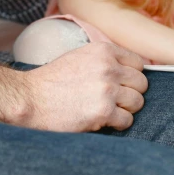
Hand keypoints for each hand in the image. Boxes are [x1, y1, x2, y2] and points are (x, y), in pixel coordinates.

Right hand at [15, 41, 147, 132]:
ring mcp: (107, 90)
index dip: (131, 76)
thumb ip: (105, 60)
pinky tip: (102, 120)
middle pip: (141, 83)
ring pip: (137, 102)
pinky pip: (127, 120)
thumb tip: (130, 71)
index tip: (122, 84)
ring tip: (108, 110)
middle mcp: (108, 67)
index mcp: (103, 51)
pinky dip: (117, 124)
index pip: (138, 63)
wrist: (31, 99)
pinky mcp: (103, 112)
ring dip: (125, 109)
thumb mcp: (80, 56)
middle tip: (114, 100)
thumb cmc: (53, 80)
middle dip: (131, 93)